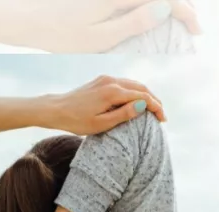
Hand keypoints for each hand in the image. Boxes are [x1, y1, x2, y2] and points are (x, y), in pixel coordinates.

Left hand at [2, 0, 201, 52]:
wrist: (29, 18)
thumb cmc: (61, 33)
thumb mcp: (100, 37)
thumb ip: (133, 22)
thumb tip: (164, 8)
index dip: (185, 11)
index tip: (196, 30)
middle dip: (181, 5)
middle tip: (191, 27)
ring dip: (167, 3)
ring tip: (178, 20)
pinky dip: (149, 4)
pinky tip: (155, 15)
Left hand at [40, 75, 165, 135]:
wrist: (55, 109)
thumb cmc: (76, 121)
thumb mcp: (101, 124)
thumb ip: (123, 114)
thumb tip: (143, 106)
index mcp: (112, 92)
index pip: (143, 97)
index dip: (156, 107)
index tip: (163, 120)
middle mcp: (111, 81)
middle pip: (141, 87)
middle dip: (154, 100)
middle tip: (161, 115)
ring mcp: (106, 79)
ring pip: (133, 84)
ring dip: (145, 95)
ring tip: (152, 110)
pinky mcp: (101, 80)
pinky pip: (124, 83)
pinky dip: (134, 92)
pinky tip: (137, 102)